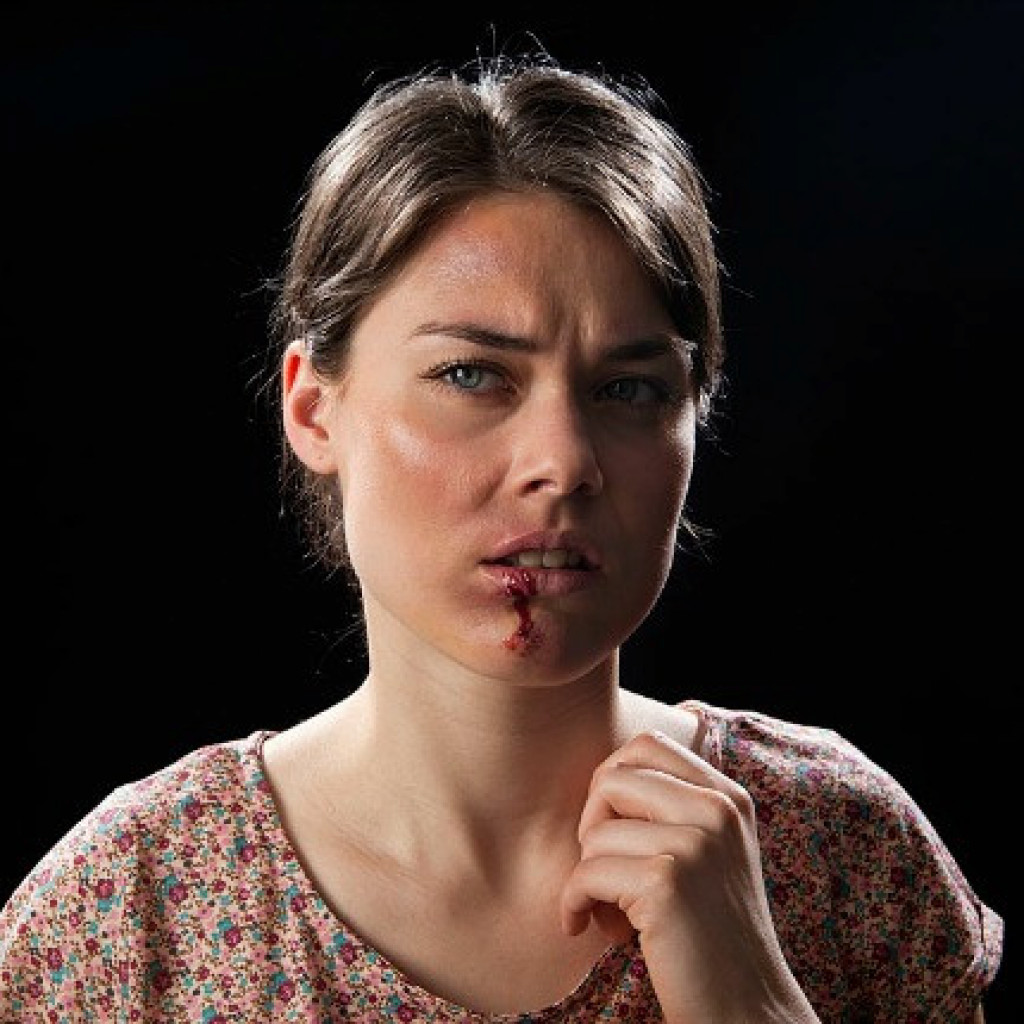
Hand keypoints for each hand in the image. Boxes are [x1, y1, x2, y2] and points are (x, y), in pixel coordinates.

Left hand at [559, 730, 819, 1023]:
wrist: (748, 1010)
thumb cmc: (711, 934)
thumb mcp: (709, 854)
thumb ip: (673, 807)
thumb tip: (602, 775)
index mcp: (728, 797)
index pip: (647, 744)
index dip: (612, 782)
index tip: (613, 828)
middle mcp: (717, 810)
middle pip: (612, 777)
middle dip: (592, 824)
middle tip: (604, 868)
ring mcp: (695, 843)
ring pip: (595, 831)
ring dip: (587, 876)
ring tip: (611, 912)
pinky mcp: (666, 882)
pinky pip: (586, 873)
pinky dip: (574, 903)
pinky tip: (587, 925)